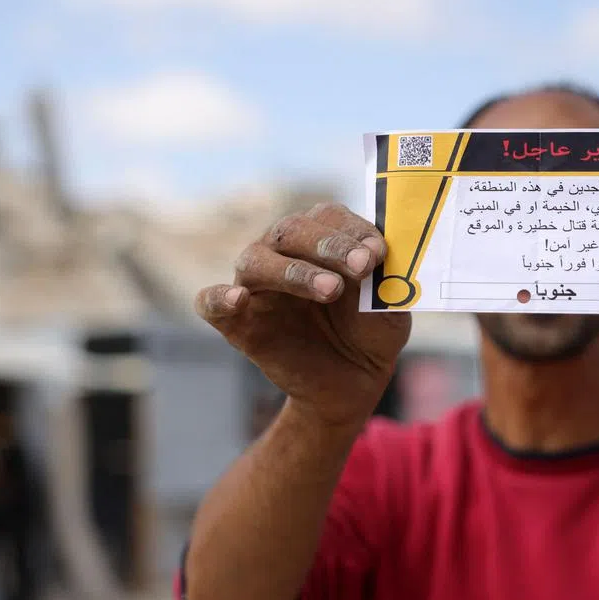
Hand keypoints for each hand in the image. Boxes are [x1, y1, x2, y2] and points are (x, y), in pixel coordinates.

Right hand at [195, 203, 410, 423]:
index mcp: (320, 239)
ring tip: (330, 290)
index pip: (328, 216)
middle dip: (329, 246)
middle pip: (291, 230)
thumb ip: (386, 281)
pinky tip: (237, 299)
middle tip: (361, 266)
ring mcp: (257, 287)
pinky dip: (217, 298)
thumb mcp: (389, 307)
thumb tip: (381, 256)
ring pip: (256, 261)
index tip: (379, 252)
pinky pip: (209, 303)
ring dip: (294, 271)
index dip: (353, 230)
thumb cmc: (370, 332)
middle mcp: (282, 253)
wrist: (353, 383)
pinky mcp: (238, 323)